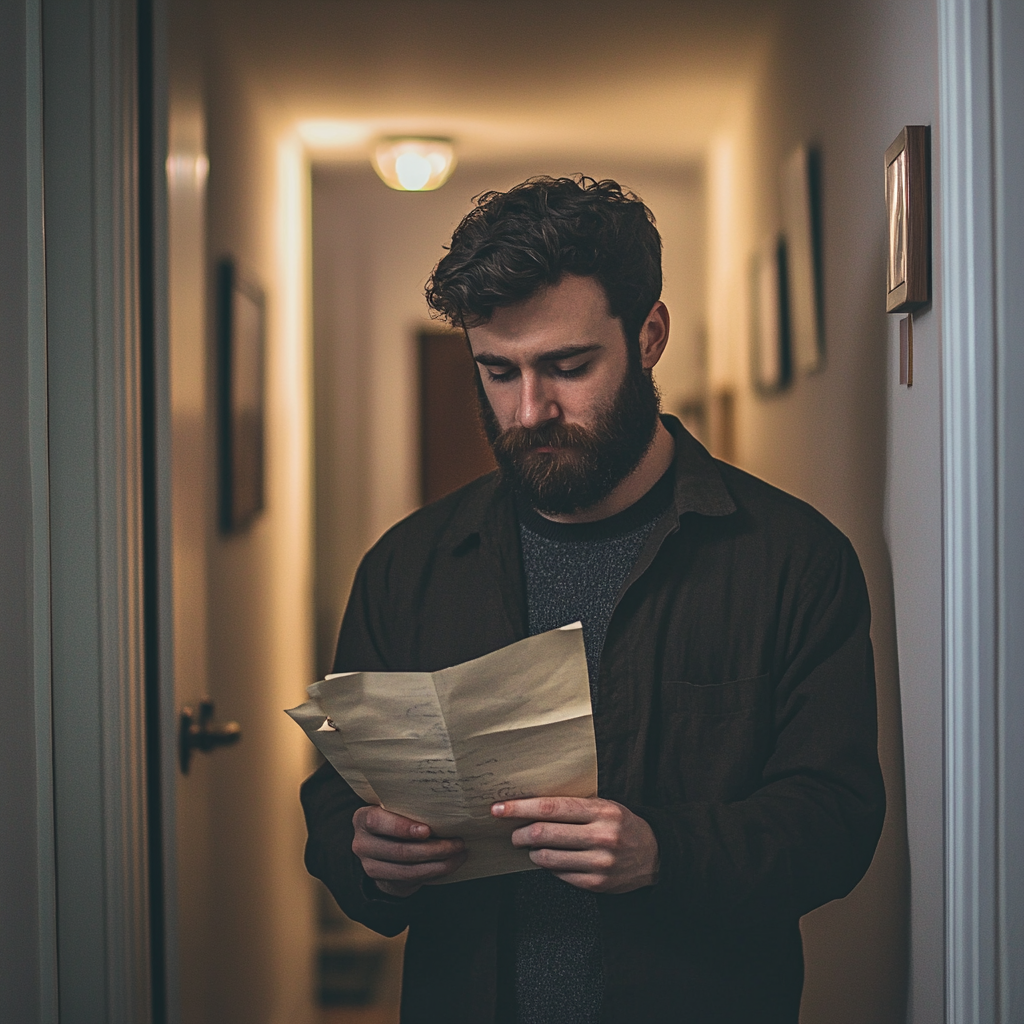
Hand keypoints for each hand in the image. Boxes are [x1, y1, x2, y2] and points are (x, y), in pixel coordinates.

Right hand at [352, 805, 466, 897]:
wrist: (380, 842)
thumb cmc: (394, 815)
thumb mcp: (392, 806)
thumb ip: (407, 805)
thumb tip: (444, 803)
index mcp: (363, 819)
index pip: (378, 822)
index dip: (402, 828)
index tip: (427, 830)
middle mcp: (362, 844)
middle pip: (399, 851)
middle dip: (433, 848)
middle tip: (457, 842)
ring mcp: (371, 867)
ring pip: (409, 870)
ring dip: (439, 864)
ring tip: (459, 853)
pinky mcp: (384, 882)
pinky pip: (413, 880)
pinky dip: (435, 873)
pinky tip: (451, 863)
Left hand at [492, 796, 659, 893]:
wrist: (654, 854)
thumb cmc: (621, 825)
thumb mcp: (603, 806)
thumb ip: (572, 807)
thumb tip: (530, 808)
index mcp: (601, 811)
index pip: (551, 807)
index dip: (520, 808)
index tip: (499, 808)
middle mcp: (601, 836)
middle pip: (544, 833)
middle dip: (520, 833)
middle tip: (514, 834)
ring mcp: (599, 862)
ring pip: (548, 858)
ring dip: (532, 852)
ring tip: (532, 847)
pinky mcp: (596, 884)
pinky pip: (559, 874)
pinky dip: (550, 866)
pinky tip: (553, 859)